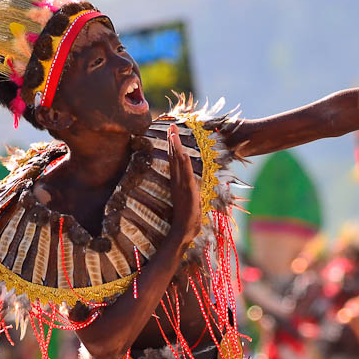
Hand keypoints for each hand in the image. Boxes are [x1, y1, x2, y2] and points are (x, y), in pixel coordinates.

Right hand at [167, 124, 201, 246]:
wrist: (183, 232)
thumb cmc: (187, 218)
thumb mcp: (188, 200)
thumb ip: (187, 190)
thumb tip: (188, 183)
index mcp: (177, 182)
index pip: (173, 160)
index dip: (172, 146)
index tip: (171, 133)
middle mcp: (177, 181)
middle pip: (173, 157)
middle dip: (172, 141)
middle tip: (169, 126)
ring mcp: (181, 186)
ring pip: (178, 163)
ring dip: (176, 148)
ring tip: (173, 133)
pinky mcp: (188, 191)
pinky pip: (186, 175)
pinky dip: (184, 164)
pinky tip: (183, 153)